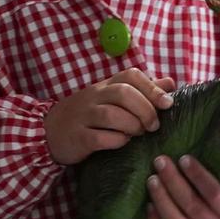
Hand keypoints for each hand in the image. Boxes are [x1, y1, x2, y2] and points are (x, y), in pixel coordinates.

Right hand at [44, 70, 177, 165]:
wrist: (49, 132)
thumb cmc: (87, 115)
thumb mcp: (111, 98)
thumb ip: (141, 90)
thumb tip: (170, 84)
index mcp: (105, 86)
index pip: (131, 76)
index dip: (152, 88)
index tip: (168, 104)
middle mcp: (94, 97)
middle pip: (124, 93)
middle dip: (145, 110)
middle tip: (154, 126)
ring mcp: (83, 117)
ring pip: (112, 114)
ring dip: (132, 125)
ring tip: (138, 134)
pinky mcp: (78, 137)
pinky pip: (100, 138)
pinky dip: (117, 141)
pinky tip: (122, 142)